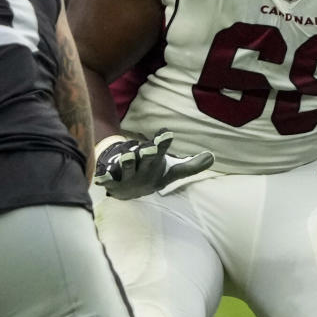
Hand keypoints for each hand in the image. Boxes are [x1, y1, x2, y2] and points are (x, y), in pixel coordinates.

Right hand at [92, 129, 213, 199]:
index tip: (168, 134)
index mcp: (154, 159)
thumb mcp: (171, 172)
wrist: (123, 183)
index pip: (160, 148)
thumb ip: (190, 166)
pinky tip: (103, 178)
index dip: (163, 142)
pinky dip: (105, 177)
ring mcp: (126, 171)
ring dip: (127, 161)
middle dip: (147, 152)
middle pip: (144, 156)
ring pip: (126, 165)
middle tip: (150, 149)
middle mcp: (140, 161)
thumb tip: (212, 157)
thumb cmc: (150, 173)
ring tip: (127, 157)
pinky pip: (108, 178)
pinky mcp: (113, 181)